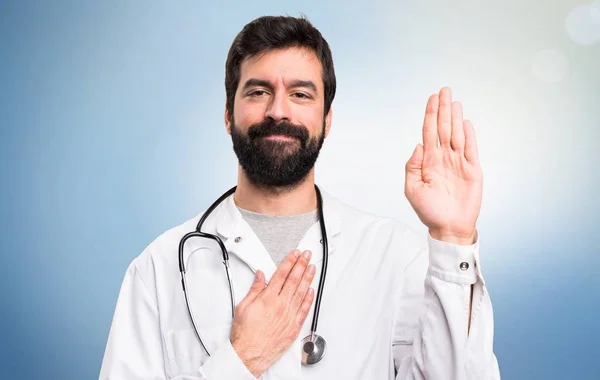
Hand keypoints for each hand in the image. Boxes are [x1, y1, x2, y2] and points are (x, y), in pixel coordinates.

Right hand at [230, 249, 315, 377]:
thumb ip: (254, 289)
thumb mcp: (243, 306)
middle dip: (301, 265)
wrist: (249, 354)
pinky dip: (309, 299)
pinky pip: (304, 309)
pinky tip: (311, 291)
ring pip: (302, 292)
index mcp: (268, 298)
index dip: (289, 262)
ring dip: (308, 278)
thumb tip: (260, 276)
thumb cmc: (245, 333)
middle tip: (307, 255)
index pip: (282, 274)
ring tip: (312, 268)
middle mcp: (281, 305)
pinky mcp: (294, 326)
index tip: (295, 254)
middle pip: (294, 280)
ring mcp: (289, 316)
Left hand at [404, 87, 482, 244]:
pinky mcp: (472, 170)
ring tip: (454, 101)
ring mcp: (458, 163)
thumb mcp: (412, 189)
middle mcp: (443, 158)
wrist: (448, 227)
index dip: (430, 115)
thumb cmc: (429, 210)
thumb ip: (412, 166)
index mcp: (428, 161)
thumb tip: (418, 145)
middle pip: (443, 128)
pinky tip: (466, 122)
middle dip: (443, 109)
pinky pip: (470, 149)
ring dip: (455, 118)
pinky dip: (469, 135)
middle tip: (444, 90)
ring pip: (457, 135)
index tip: (431, 98)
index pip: (429, 132)